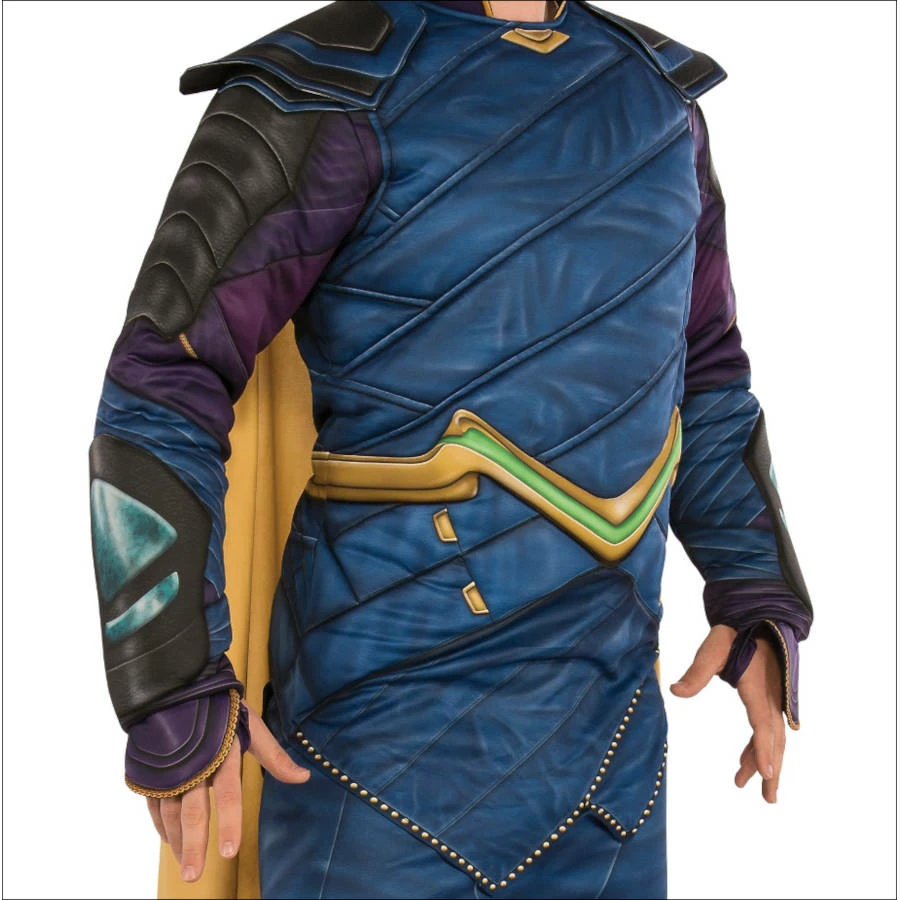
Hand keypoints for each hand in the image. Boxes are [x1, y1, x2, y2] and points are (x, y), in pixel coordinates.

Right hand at [145, 702, 309, 882]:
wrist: (175, 686)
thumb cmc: (220, 706)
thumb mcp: (250, 724)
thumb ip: (274, 756)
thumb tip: (304, 777)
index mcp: (221, 753)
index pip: (227, 794)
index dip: (228, 823)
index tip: (229, 852)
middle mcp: (193, 764)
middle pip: (193, 811)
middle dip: (194, 846)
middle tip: (194, 875)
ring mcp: (169, 769)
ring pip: (170, 813)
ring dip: (177, 841)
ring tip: (186, 866)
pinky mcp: (151, 771)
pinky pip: (154, 804)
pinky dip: (161, 826)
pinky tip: (170, 842)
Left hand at [669, 624, 785, 803]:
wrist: (756, 620)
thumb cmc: (733, 635)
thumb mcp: (712, 650)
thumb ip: (696, 672)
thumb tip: (674, 691)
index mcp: (757, 689)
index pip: (762, 724)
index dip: (764, 750)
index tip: (768, 773)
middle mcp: (770, 698)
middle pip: (774, 739)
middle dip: (771, 769)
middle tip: (767, 798)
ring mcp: (772, 700)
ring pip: (772, 737)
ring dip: (764, 761)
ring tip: (753, 788)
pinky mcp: (768, 699)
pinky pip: (767, 728)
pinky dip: (759, 746)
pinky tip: (746, 760)